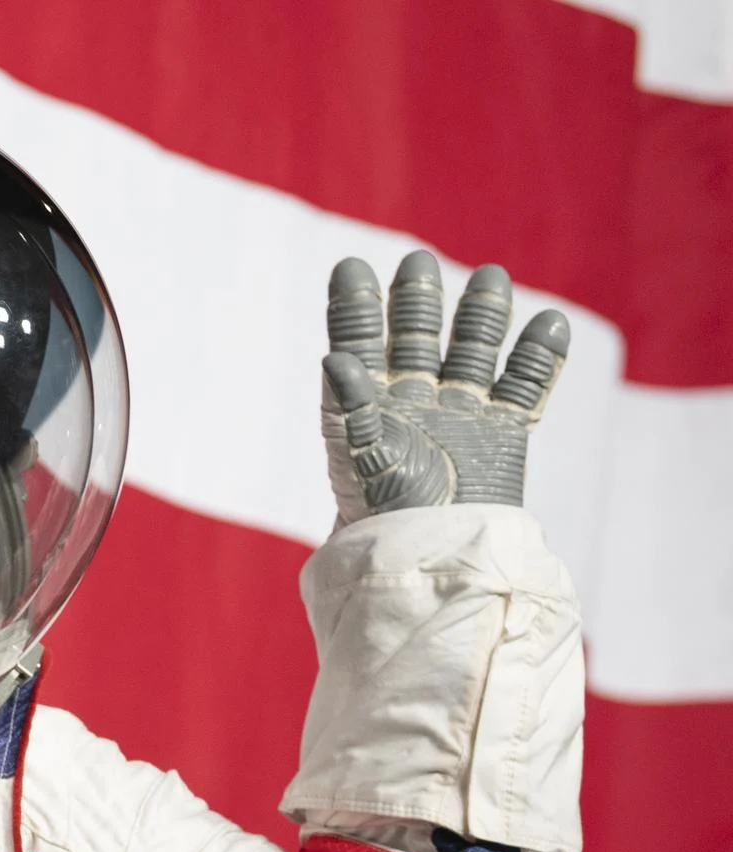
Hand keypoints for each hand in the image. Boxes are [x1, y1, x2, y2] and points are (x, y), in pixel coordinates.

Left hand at [319, 251, 570, 527]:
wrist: (437, 557)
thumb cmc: (387, 516)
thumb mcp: (361, 459)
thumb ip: (351, 408)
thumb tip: (334, 357)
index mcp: (369, 406)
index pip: (360, 344)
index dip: (355, 307)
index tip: (350, 266)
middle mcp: (413, 402)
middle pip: (416, 337)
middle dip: (417, 300)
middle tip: (417, 262)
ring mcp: (460, 413)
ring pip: (473, 350)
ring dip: (481, 315)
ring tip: (491, 277)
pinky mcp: (503, 432)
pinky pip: (524, 386)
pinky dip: (537, 357)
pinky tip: (549, 324)